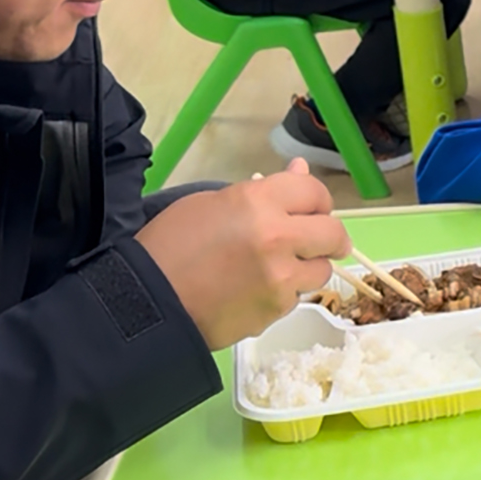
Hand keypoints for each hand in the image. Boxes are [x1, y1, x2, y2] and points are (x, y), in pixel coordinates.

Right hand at [134, 160, 348, 348]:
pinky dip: (284, 293)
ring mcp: (280, 277)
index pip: (314, 191)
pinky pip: (295, 297)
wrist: (147, 303)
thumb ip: (263, 191)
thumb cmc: (169, 247)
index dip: (316, 201)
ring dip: (307, 268)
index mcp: (258, 202)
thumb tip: (299, 170)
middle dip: (329, 236)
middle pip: (333, 233)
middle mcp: (277, 237)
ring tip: (277, 268)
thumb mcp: (210, 204)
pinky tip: (255, 291)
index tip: (311, 210)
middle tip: (317, 241)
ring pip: (321, 270)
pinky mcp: (276, 309)